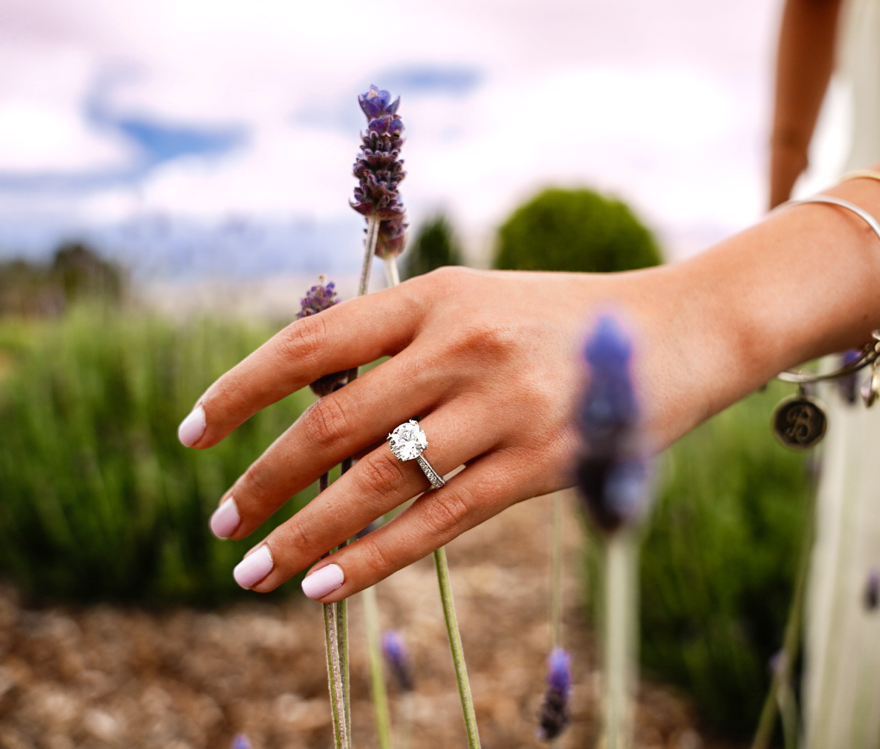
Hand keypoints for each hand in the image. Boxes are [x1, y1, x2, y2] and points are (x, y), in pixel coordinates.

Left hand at [178, 265, 695, 601]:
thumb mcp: (482, 301)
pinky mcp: (542, 463)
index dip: (239, 390)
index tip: (193, 434)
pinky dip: (372, 556)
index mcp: (438, 295)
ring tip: (253, 569)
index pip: (310, 344)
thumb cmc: (569, 319)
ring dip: (303, 531)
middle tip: (223, 521)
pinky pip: (439, 520)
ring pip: (376, 480)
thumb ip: (406, 344)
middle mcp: (463, 345)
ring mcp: (504, 405)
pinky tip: (323, 584)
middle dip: (263, 479)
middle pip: (332, 421)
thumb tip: (315, 406)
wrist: (685, 326)